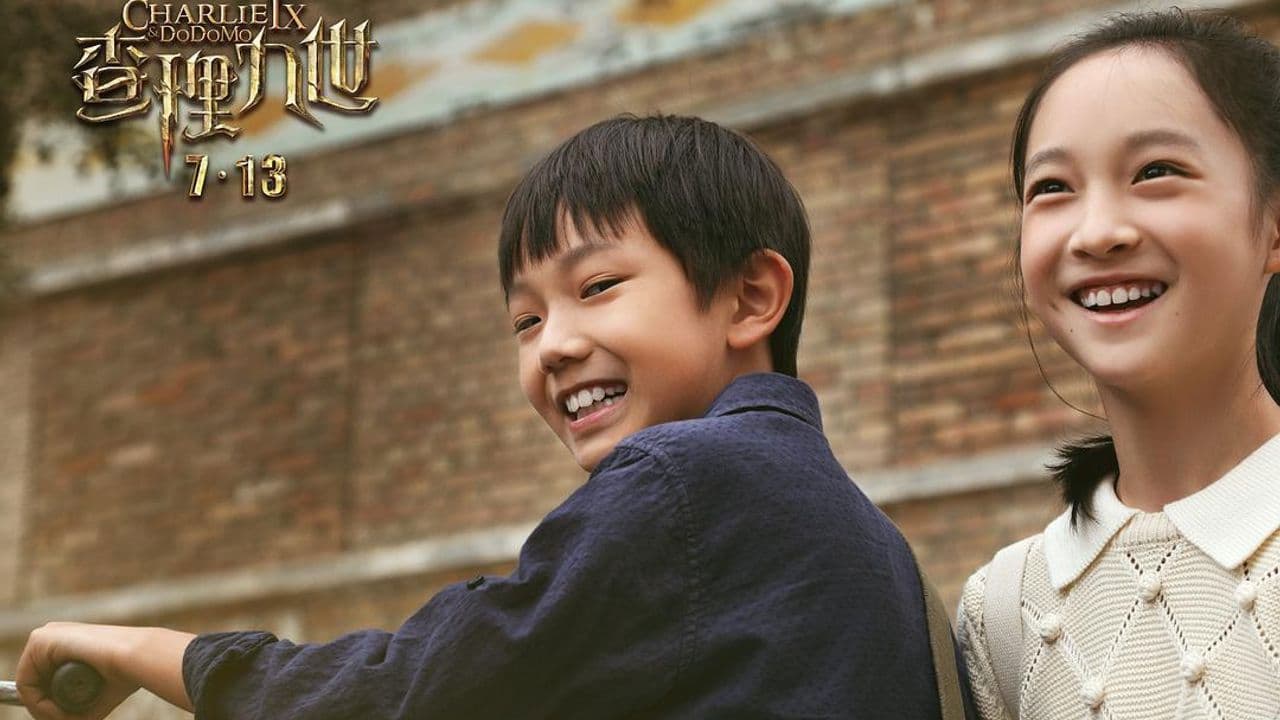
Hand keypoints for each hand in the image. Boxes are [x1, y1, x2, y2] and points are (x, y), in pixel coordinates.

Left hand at [16, 623, 178, 719]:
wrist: (138, 658)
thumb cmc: (125, 674)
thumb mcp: (94, 691)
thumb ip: (74, 705)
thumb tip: (63, 719)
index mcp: (66, 643)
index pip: (42, 680)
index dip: (49, 706)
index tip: (67, 718)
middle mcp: (53, 635)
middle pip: (34, 683)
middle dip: (46, 708)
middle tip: (66, 719)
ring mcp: (45, 636)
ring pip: (28, 686)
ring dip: (43, 708)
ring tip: (67, 717)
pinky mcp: (40, 640)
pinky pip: (26, 683)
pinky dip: (38, 703)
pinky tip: (59, 709)